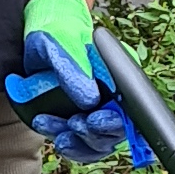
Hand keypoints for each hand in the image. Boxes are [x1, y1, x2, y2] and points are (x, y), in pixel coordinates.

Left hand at [5, 0, 153, 166]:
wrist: (46, 29)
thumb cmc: (61, 30)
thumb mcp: (66, 43)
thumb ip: (76, 70)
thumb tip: (90, 100)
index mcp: (120, 78)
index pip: (128, 112)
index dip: (113, 123)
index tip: (93, 120)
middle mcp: (113, 98)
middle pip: (113, 133)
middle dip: (92, 135)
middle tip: (73, 124)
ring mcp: (96, 110)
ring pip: (96, 142)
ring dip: (77, 142)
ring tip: (54, 130)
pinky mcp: (79, 117)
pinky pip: (81, 143)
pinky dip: (68, 144)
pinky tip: (51, 132)